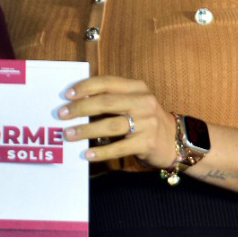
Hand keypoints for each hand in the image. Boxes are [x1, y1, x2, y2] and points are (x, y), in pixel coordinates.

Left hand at [56, 75, 175, 168]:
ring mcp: (147, 122)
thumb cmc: (146, 120)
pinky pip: (119, 148)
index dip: (86, 87)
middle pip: (106, 103)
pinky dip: (102, 151)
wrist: (175, 141)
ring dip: (86, 130)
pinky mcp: (147, 142)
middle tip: (61, 115)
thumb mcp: (134, 102)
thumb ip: (112, 98)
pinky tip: (87, 154)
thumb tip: (77, 101)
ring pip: (110, 125)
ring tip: (69, 135)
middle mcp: (143, 102)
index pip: (107, 82)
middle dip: (80, 108)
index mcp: (137, 88)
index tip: (67, 95)